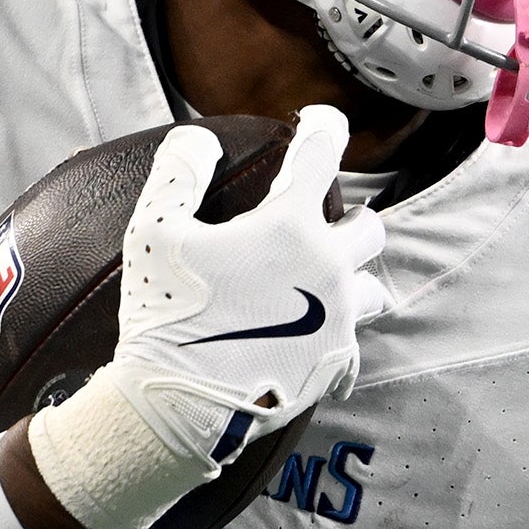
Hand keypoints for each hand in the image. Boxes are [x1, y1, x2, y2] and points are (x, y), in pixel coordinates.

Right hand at [108, 105, 390, 465]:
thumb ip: (179, 173)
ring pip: (374, 289)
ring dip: (353, 279)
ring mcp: (338, 321)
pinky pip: (355, 344)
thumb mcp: (154, 231)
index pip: (322, 154)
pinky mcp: (334, 365)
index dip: (322, 127)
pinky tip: (314, 337)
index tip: (318, 122)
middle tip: (320, 224)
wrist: (180, 406)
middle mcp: (328, 269)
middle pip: (370, 228)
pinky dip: (338, 335)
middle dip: (350, 218)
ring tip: (324, 281)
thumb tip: (199, 140)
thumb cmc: (166, 314)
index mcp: (290, 227)